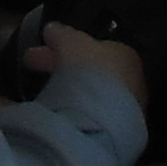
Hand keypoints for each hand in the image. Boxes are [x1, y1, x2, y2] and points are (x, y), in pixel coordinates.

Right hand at [25, 19, 148, 121]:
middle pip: (92, 71)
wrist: (100, 121)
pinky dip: (75, 112)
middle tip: (33, 66)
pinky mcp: (120, 136)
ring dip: (69, 91)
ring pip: (92, 95)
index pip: (94, 47)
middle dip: (63, 67)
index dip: (65, 45)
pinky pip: (91, 117)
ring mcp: (129, 111)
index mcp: (126, 55)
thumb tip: (52, 29)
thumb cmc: (88, 71)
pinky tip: (58, 114)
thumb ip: (62, 33)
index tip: (44, 48)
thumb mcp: (70, 41)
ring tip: (43, 93)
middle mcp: (133, 81)